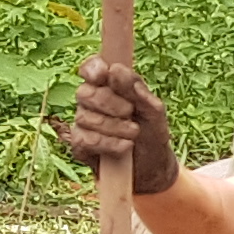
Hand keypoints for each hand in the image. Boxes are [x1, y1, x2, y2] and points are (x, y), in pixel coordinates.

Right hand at [58, 59, 179, 195]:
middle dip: (109, 102)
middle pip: (84, 92)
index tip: (104, 75)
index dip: (92, 68)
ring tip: (134, 133)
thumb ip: (136, 89)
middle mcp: (91, 101)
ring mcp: (83, 123)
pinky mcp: (79, 145)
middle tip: (130, 112)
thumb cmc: (152, 132)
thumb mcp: (153, 110)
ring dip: (113, 126)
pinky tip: (125, 147)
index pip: (91, 67)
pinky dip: (109, 143)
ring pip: (84, 117)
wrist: (153, 166)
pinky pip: (85, 139)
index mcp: (109, 86)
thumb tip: (116, 70)